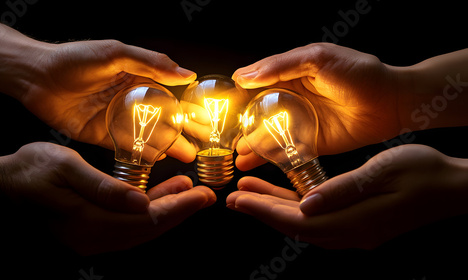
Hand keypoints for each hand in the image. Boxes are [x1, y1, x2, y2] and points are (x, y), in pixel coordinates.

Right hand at [0, 142, 215, 254]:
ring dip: (167, 210)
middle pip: (148, 229)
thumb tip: (142, 203)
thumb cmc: (32, 168)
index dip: (178, 208)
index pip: (146, 220)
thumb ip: (104, 187)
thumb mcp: (66, 167)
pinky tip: (163, 193)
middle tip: (206, 195)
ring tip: (189, 190)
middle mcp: (93, 237)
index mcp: (88, 222)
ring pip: (141, 228)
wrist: (5, 182)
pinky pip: (129, 224)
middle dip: (180, 211)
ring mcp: (92, 237)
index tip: (203, 195)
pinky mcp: (92, 229)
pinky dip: (149, 210)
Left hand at [21, 40, 196, 161]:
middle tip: (204, 143)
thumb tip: (187, 74)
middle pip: (165, 118)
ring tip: (189, 155)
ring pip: (150, 135)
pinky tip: (160, 158)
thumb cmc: (74, 59)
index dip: (190, 107)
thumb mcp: (115, 54)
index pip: (172, 95)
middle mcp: (132, 101)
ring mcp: (119, 120)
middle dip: (186, 130)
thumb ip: (151, 63)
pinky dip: (144, 154)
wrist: (35, 77)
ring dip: (170, 145)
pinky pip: (128, 147)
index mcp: (138, 79)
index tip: (208, 119)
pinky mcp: (103, 136)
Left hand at [226, 144, 467, 248]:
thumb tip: (305, 206)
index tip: (239, 200)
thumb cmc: (422, 173)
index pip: (298, 222)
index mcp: (356, 222)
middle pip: (296, 226)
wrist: (452, 186)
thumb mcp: (382, 173)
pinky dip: (295, 207)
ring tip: (248, 193)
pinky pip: (317, 219)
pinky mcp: (357, 223)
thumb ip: (343, 190)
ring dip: (275, 209)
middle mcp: (351, 234)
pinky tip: (281, 194)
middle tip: (234, 197)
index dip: (265, 211)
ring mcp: (355, 231)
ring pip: (304, 224)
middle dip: (262, 211)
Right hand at [232, 43, 408, 169]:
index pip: (254, 86)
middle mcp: (290, 100)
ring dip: (250, 145)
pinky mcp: (311, 143)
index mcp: (289, 75)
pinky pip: (285, 151)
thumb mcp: (317, 58)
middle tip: (222, 140)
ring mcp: (300, 123)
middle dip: (239, 127)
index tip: (219, 111)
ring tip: (234, 157)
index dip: (236, 98)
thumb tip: (243, 76)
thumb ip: (281, 65)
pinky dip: (269, 158)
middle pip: (256, 114)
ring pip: (267, 135)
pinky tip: (253, 164)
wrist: (392, 102)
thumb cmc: (359, 73)